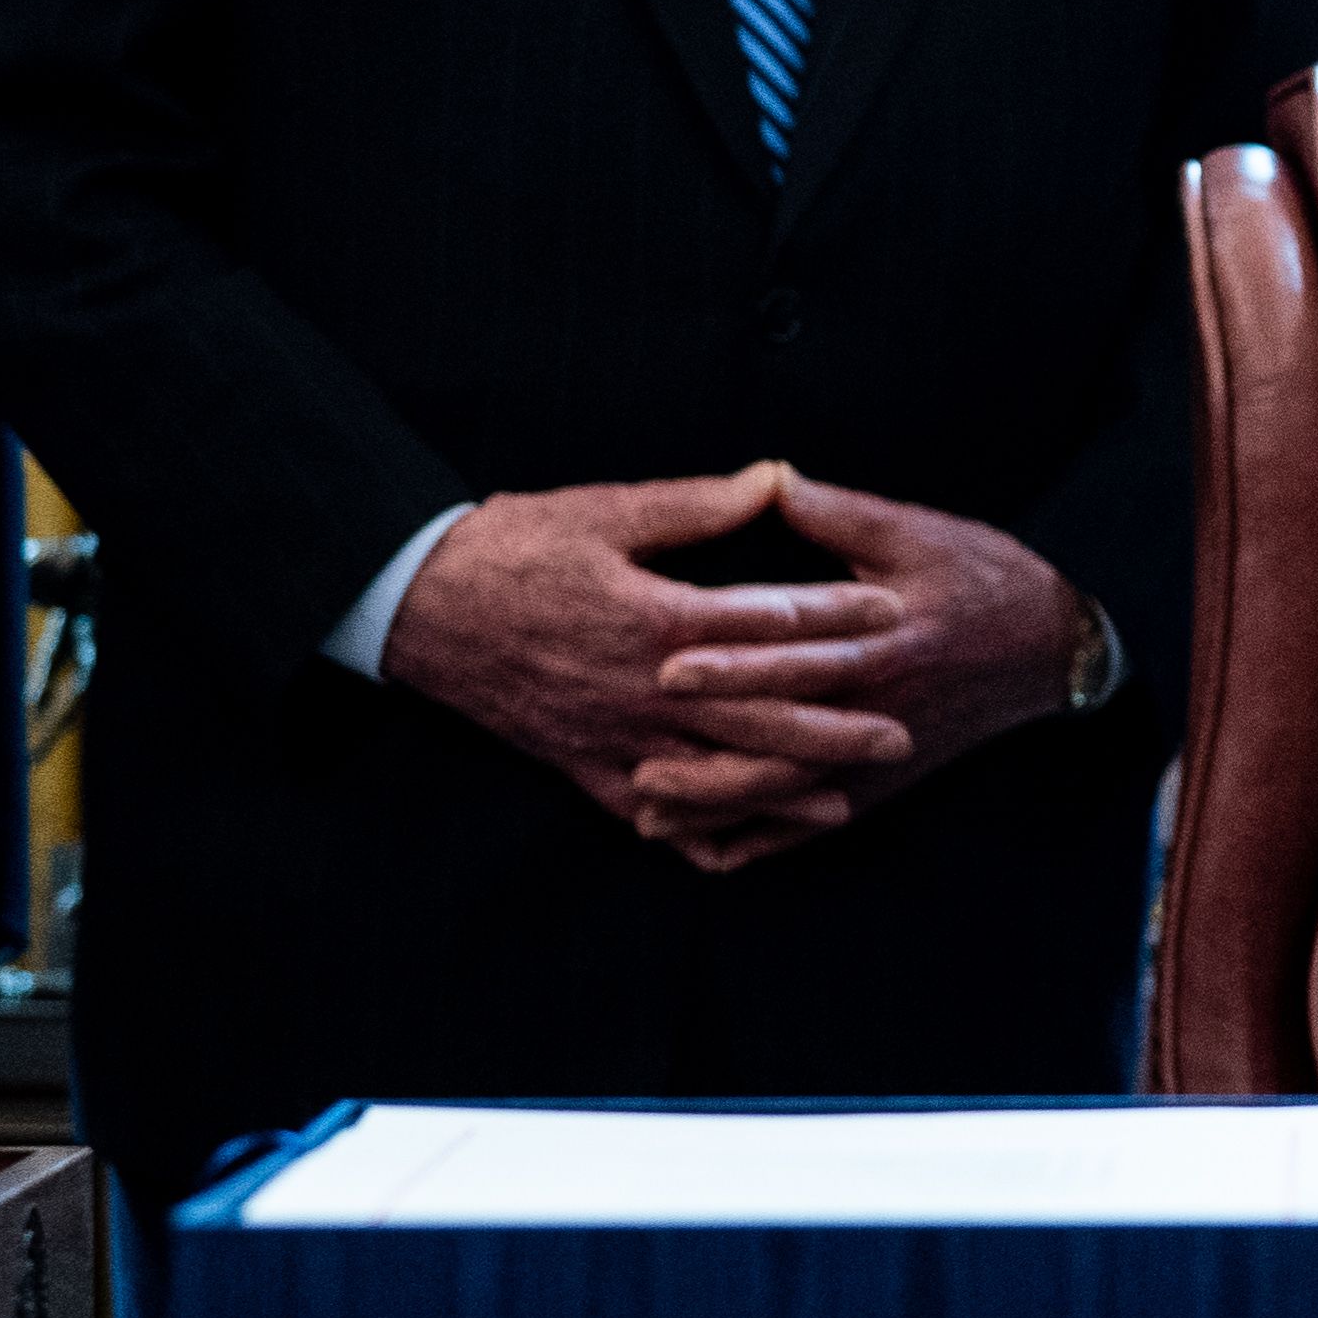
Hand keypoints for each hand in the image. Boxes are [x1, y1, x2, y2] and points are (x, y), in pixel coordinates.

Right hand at [383, 465, 912, 868]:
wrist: (417, 606)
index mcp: (654, 619)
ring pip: (712, 774)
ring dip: (781, 789)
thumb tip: (776, 476)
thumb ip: (697, 504)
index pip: (766, 623)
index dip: (835, 614)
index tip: (894, 609)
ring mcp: (611, 737)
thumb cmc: (514, 548)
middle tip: (900, 733)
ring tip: (845, 797)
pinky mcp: (581, 767)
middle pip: (755, 718)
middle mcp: (641, 689)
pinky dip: (700, 828)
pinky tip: (744, 840)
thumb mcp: (606, 511)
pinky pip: (652, 812)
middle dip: (833, 729)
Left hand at [645, 467, 1085, 865]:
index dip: (734, 662)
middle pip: (783, 735)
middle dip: (708, 745)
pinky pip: (812, 823)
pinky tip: (703, 845)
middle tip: (636, 749)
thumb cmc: (980, 578)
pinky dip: (759, 839)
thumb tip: (770, 478)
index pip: (799, 655)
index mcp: (884, 640)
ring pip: (789, 793)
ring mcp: (879, 754)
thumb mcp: (916, 533)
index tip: (669, 663)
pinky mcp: (882, 783)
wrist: (1050, 647)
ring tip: (648, 807)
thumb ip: (838, 514)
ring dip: (720, 805)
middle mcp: (878, 706)